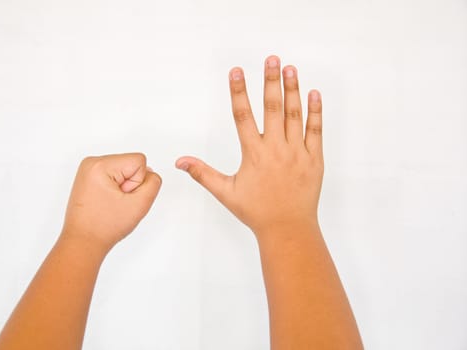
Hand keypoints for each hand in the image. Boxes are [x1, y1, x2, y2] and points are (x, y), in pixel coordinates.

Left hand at [61, 153, 161, 251]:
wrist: (83, 241)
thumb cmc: (104, 227)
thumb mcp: (140, 204)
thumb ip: (153, 183)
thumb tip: (149, 172)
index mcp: (100, 165)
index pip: (139, 161)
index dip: (138, 183)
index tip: (122, 198)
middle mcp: (92, 163)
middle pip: (130, 164)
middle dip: (130, 185)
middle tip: (116, 203)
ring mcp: (88, 169)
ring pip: (123, 170)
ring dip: (123, 187)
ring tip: (111, 203)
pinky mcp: (89, 177)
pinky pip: (114, 175)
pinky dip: (115, 189)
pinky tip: (107, 202)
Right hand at [176, 55, 323, 236]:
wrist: (287, 228)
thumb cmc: (256, 211)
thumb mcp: (225, 192)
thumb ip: (202, 173)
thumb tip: (180, 162)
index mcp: (253, 154)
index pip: (242, 116)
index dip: (239, 91)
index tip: (237, 71)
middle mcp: (275, 149)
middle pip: (272, 108)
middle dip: (270, 81)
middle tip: (271, 59)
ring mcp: (297, 152)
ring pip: (294, 115)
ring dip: (292, 90)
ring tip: (290, 69)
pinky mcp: (314, 159)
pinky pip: (315, 131)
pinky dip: (315, 112)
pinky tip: (313, 93)